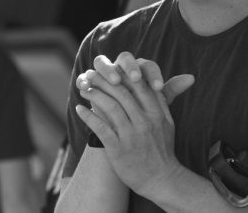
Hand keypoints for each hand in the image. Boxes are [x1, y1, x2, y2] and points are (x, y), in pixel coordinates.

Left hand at [74, 53, 189, 197]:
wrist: (161, 179)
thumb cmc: (161, 149)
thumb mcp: (167, 123)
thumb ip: (162, 101)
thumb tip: (155, 81)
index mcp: (157, 113)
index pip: (139, 86)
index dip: (123, 74)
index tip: (110, 67)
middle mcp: (145, 122)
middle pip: (122, 93)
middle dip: (104, 80)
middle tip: (91, 73)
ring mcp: (132, 135)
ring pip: (110, 107)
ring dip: (94, 95)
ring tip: (83, 88)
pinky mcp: (119, 148)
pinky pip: (100, 128)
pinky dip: (88, 116)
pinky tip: (79, 109)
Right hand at [77, 53, 193, 104]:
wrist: (116, 127)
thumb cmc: (138, 115)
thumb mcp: (155, 105)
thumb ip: (169, 90)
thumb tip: (192, 77)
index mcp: (139, 70)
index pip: (147, 65)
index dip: (152, 73)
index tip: (158, 86)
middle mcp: (120, 67)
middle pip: (124, 58)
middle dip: (129, 67)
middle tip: (135, 78)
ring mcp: (103, 73)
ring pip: (102, 61)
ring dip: (107, 69)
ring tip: (114, 81)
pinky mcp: (88, 81)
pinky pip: (85, 76)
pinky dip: (85, 79)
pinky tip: (87, 86)